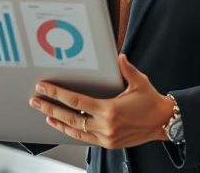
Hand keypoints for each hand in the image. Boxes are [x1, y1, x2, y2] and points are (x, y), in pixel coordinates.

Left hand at [30, 54, 173, 148]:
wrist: (164, 122)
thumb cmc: (151, 103)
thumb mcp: (139, 82)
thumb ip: (126, 69)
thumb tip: (118, 57)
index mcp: (110, 110)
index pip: (76, 101)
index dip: (57, 94)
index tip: (44, 87)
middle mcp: (105, 126)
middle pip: (69, 117)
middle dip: (49, 108)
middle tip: (35, 100)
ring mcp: (106, 137)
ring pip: (74, 130)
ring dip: (57, 122)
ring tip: (45, 113)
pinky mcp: (108, 143)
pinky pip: (84, 138)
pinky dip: (72, 132)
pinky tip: (63, 125)